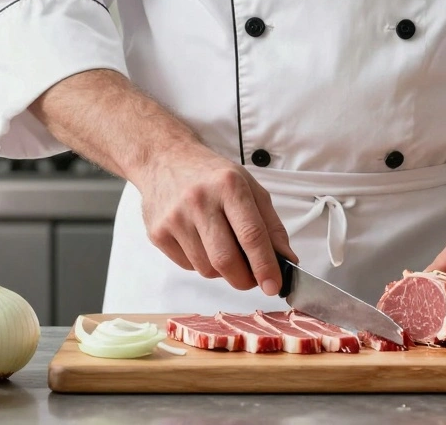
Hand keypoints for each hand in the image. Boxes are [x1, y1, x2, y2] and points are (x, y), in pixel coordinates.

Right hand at [135, 141, 297, 294]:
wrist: (165, 159)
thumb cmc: (213, 176)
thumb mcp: (250, 188)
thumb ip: (272, 226)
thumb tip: (287, 260)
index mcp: (229, 185)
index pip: (251, 235)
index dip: (265, 266)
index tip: (274, 286)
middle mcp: (199, 200)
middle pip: (226, 260)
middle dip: (245, 279)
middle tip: (254, 279)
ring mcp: (175, 218)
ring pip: (206, 269)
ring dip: (223, 271)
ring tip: (224, 249)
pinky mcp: (158, 233)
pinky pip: (188, 266)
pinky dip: (202, 264)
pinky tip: (202, 242)